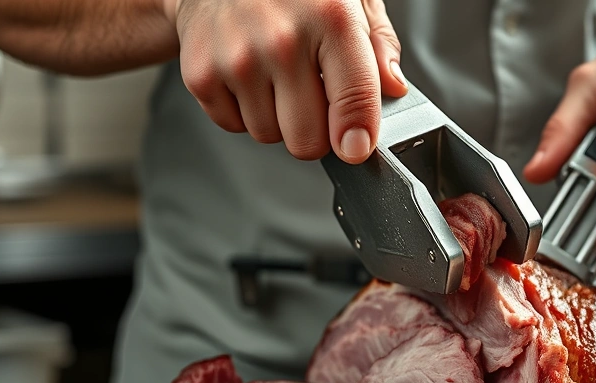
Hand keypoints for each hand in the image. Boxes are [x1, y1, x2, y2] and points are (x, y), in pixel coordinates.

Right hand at [162, 0, 407, 162]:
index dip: (358, 139)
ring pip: (270, 136)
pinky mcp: (202, 75)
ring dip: (277, 118)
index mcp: (330, 19)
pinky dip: (243, 110)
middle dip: (314, 130)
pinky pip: (235, 126)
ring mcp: (238, 60)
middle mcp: (282, 41)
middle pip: (308, 140)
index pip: (354, 100)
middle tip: (310, 96)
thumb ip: (379, 43)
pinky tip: (249, 75)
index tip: (355, 149)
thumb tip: (394, 86)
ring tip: (274, 75)